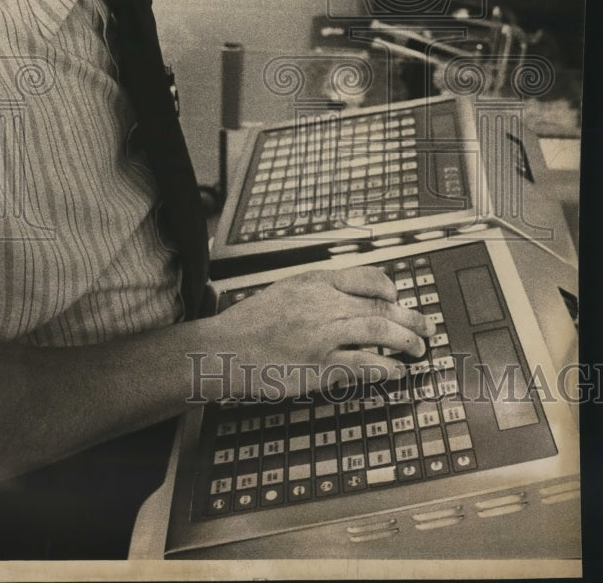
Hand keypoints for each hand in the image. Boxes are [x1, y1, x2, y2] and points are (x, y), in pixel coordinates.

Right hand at [210, 265, 434, 399]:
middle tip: (426, 327)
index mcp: (315, 282)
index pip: (368, 277)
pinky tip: (396, 372)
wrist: (224, 348)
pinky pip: (362, 366)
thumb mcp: (286, 290)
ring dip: (405, 342)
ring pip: (378, 333)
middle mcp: (323, 305)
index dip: (390, 289)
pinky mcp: (319, 367)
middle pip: (380, 308)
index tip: (398, 298)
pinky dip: (385, 369)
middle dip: (410, 319)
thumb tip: (349, 296)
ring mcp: (323, 337)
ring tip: (418, 350)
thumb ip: (317, 291)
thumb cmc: (250, 322)